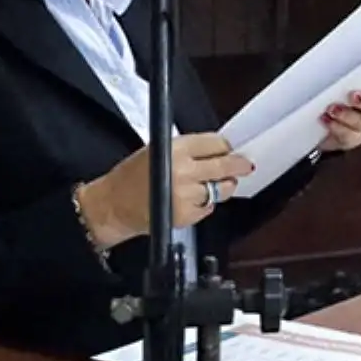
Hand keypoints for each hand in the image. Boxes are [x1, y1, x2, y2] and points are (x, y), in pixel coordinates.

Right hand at [76, 133, 253, 250]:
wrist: (114, 204)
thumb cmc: (132, 176)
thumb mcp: (159, 149)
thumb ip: (190, 148)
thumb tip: (220, 149)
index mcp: (175, 149)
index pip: (217, 144)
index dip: (226, 147)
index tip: (231, 149)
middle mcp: (183, 172)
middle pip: (225, 166)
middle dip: (240, 165)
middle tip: (246, 164)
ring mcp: (186, 196)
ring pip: (222, 189)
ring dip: (224, 186)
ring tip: (216, 183)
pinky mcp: (186, 216)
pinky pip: (209, 207)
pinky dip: (206, 203)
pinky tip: (193, 198)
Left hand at [317, 78, 360, 152]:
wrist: (314, 123)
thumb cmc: (326, 95)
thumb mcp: (331, 82)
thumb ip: (337, 75)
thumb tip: (328, 66)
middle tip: (353, 96)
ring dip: (347, 115)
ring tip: (332, 109)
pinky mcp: (350, 139)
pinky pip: (348, 136)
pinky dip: (336, 127)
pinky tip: (325, 120)